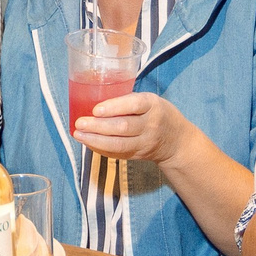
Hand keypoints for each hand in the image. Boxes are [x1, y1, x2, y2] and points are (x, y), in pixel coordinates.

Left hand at [72, 91, 187, 163]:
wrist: (177, 141)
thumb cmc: (158, 114)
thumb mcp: (150, 101)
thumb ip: (128, 101)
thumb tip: (94, 99)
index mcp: (153, 106)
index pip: (134, 105)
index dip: (114, 108)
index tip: (96, 109)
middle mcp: (151, 125)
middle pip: (123, 127)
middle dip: (98, 126)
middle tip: (80, 123)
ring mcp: (145, 143)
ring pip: (119, 144)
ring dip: (95, 140)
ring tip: (78, 134)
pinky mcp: (138, 156)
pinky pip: (117, 153)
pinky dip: (100, 148)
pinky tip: (87, 142)